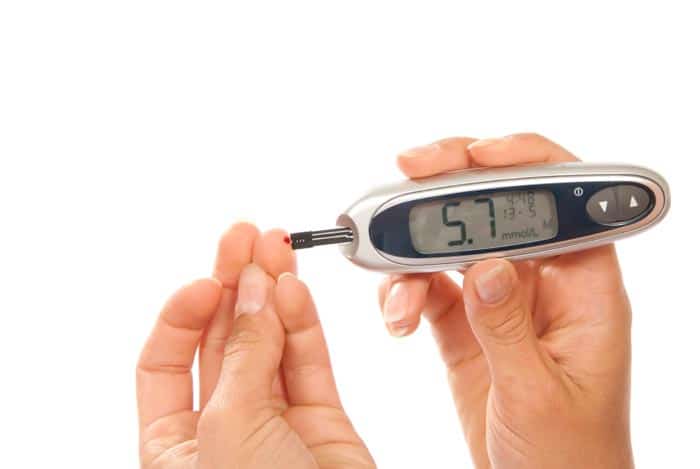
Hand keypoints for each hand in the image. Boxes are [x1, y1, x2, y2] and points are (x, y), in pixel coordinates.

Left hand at [137, 225, 374, 467]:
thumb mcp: (232, 430)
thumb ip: (246, 356)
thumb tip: (255, 292)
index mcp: (175, 444)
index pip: (166, 361)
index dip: (184, 314)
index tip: (208, 281)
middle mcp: (223, 428)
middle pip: (222, 341)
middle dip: (233, 285)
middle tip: (244, 238)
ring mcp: (275, 422)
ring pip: (269, 344)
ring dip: (272, 294)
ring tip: (276, 247)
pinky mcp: (322, 422)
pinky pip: (308, 363)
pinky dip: (303, 324)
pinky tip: (295, 289)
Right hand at [378, 134, 633, 468]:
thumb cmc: (571, 454)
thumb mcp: (540, 394)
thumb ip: (509, 327)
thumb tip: (487, 265)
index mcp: (585, 289)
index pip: (564, 201)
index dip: (524, 163)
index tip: (475, 154)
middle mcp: (543, 282)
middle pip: (497, 208)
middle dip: (448, 190)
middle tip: (404, 179)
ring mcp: (500, 299)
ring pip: (452, 244)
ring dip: (412, 251)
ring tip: (388, 282)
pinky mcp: (466, 323)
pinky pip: (428, 286)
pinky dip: (403, 291)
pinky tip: (397, 317)